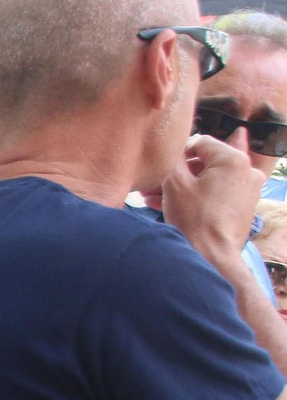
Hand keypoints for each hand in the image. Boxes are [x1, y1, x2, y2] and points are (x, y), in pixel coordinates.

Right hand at [161, 134, 266, 268]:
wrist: (210, 257)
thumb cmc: (194, 220)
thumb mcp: (174, 183)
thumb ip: (173, 158)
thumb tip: (172, 148)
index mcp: (233, 160)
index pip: (200, 142)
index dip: (177, 152)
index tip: (161, 166)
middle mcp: (246, 171)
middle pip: (205, 162)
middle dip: (178, 173)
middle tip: (153, 182)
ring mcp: (246, 190)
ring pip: (208, 179)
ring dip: (182, 186)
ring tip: (153, 196)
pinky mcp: (241, 206)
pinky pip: (215, 193)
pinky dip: (195, 196)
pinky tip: (168, 204)